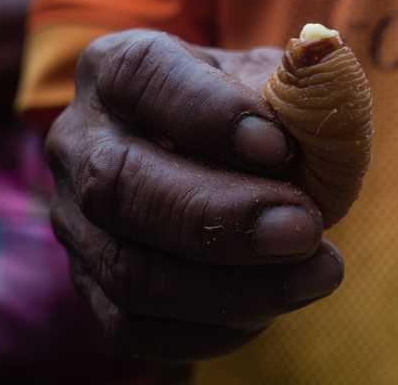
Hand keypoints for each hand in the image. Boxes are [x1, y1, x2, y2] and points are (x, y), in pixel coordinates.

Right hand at [46, 30, 344, 360]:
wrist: (220, 168)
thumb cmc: (254, 117)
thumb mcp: (278, 84)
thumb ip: (301, 87)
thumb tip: (320, 92)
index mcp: (116, 69)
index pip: (141, 77)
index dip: (207, 113)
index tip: (278, 146)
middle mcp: (80, 142)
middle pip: (121, 186)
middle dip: (221, 217)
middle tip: (305, 227)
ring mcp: (77, 221)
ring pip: (129, 270)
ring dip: (232, 285)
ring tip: (318, 272)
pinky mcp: (92, 287)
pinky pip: (135, 327)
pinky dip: (213, 328)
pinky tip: (275, 306)